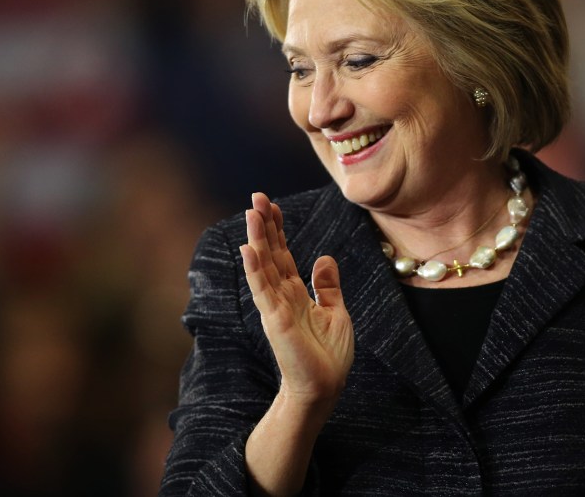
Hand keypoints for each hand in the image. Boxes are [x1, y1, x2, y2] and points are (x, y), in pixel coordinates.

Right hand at [241, 193, 354, 407]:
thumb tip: (323, 257)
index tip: (273, 205)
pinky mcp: (275, 320)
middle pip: (270, 253)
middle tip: (257, 196)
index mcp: (296, 294)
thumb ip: (327, 286)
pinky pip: (263, 290)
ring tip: (251, 212)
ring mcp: (276, 307)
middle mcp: (282, 296)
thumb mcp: (336, 312)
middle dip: (264, 225)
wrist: (324, 388)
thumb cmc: (329, 356)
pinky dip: (255, 269)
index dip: (278, 229)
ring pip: (264, 266)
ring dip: (257, 239)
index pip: (283, 255)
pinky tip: (249, 249)